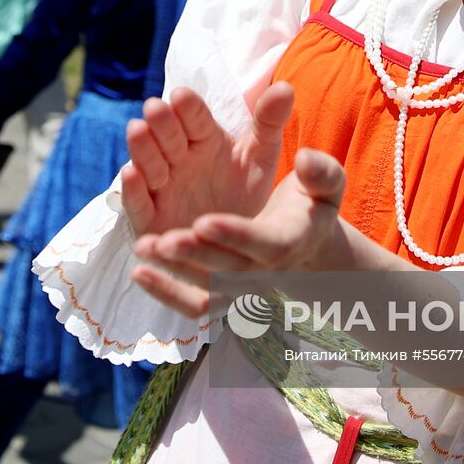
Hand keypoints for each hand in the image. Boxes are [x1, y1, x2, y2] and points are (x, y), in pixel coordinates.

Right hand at [121, 82, 294, 239]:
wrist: (237, 241)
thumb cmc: (245, 191)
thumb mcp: (261, 156)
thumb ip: (269, 123)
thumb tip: (286, 87)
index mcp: (205, 139)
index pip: (196, 119)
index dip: (189, 109)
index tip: (182, 96)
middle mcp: (179, 159)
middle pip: (168, 137)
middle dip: (161, 123)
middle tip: (155, 107)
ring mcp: (162, 187)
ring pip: (149, 164)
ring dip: (142, 148)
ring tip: (137, 129)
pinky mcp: (150, 219)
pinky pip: (139, 203)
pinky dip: (133, 190)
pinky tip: (131, 174)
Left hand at [130, 147, 347, 318]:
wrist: (304, 246)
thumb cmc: (310, 207)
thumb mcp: (325, 185)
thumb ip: (320, 172)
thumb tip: (306, 158)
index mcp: (289, 242)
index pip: (263, 244)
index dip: (234, 235)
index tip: (203, 222)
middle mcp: (263, 273)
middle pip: (227, 271)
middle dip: (195, 256)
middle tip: (163, 241)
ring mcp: (240, 290)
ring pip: (205, 292)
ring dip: (172, 275)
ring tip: (143, 249)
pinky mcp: (220, 296)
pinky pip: (193, 305)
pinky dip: (165, 293)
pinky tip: (139, 272)